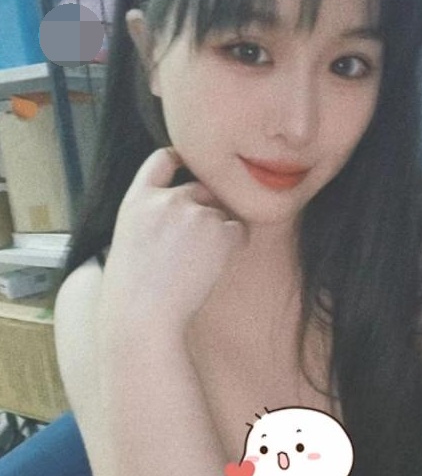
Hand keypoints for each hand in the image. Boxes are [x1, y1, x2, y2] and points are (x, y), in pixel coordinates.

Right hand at [98, 147, 246, 336]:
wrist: (141, 315)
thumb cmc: (133, 291)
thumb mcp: (129, 239)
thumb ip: (152, 216)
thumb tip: (185, 210)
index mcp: (137, 200)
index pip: (161, 161)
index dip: (179, 160)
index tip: (189, 166)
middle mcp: (167, 199)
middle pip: (201, 188)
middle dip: (206, 208)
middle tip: (198, 244)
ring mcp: (194, 212)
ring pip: (222, 212)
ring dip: (219, 232)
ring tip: (198, 264)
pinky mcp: (219, 230)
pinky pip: (239, 230)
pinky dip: (233, 246)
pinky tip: (212, 267)